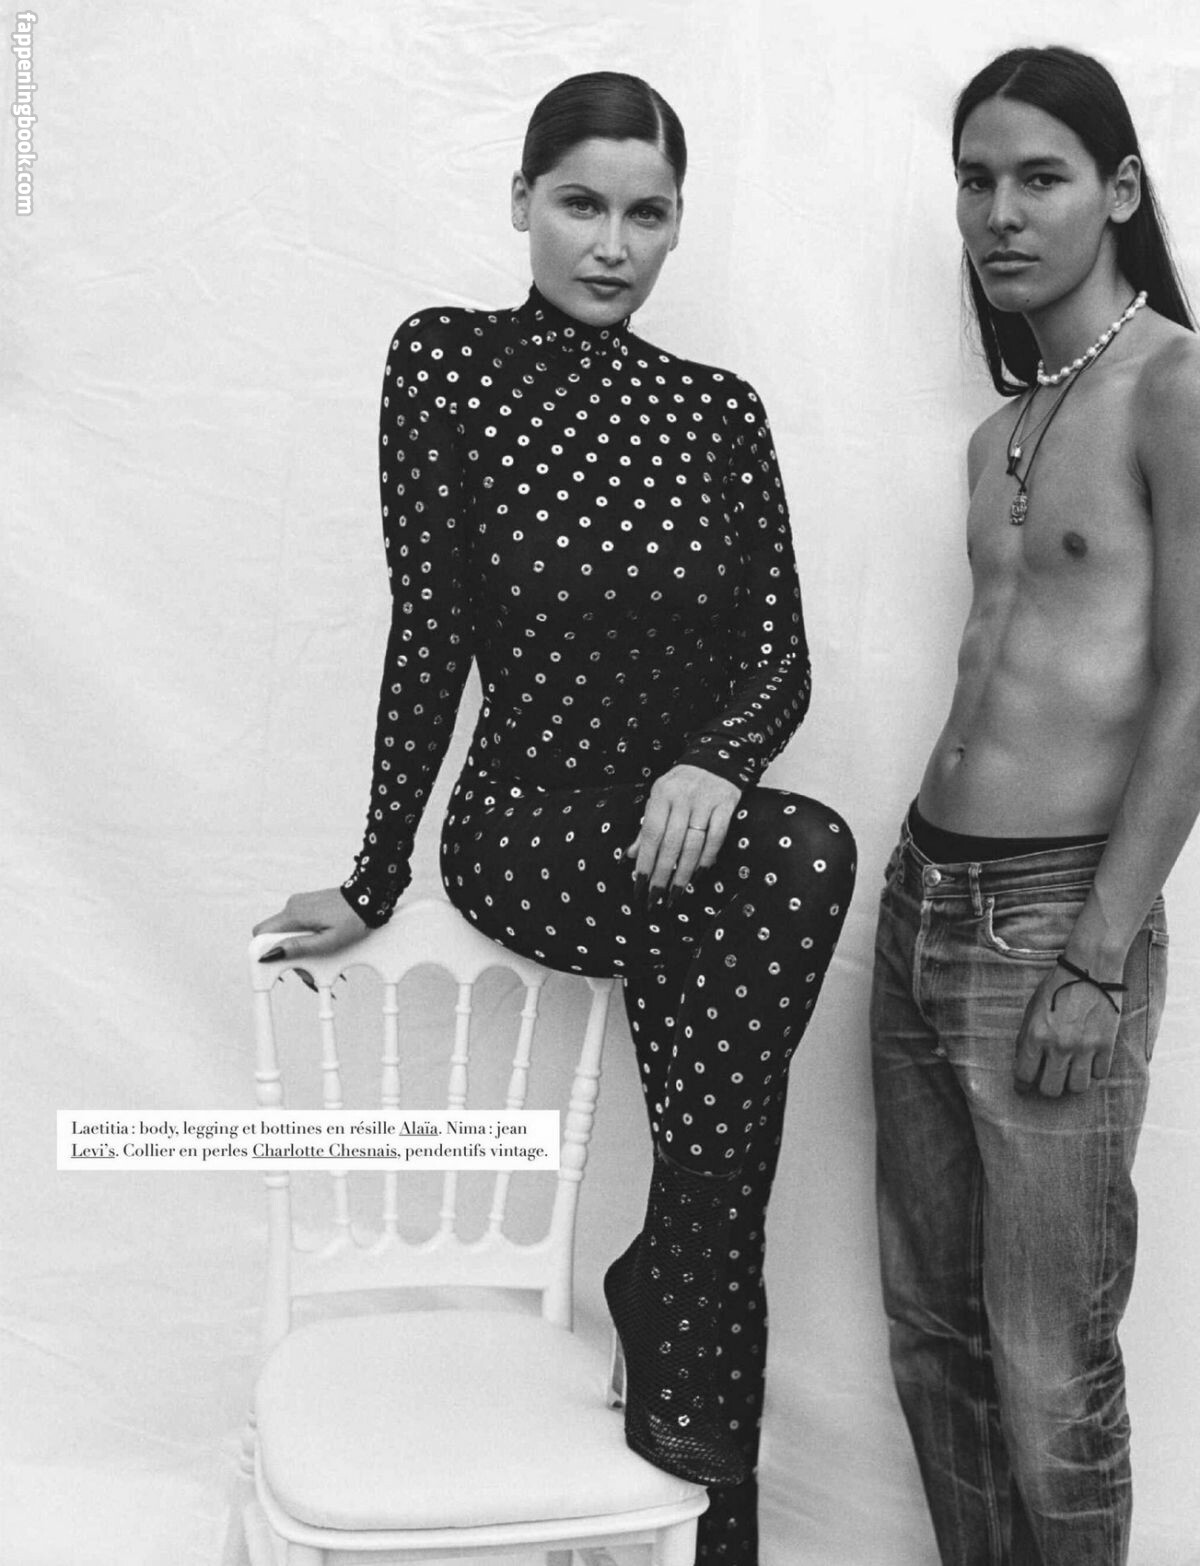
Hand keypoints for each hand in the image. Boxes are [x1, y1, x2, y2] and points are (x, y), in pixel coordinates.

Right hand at [252, 887, 369, 977]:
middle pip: (273, 935)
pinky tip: (319, 944)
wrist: (370, 898)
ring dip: (296, 947)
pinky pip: (296, 924)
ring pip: (285, 931)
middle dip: (284, 954)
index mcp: (295, 914)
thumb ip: (299, 947)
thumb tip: (273, 953)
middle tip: (305, 968)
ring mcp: (299, 904)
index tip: (274, 965)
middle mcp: (292, 906)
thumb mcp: (328, 941)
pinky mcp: (307, 905)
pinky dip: (303, 937)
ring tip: (318, 957)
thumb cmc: (354, 919)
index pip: (261, 933)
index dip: (263, 951)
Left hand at [626, 765, 741, 903]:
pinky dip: (707, 858)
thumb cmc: (682, 784)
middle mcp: (683, 797)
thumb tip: (630, 856)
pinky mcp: (727, 805)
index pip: (650, 833)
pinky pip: (716, 837)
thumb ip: (646, 826)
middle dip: (661, 873)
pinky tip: (698, 875)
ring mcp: (706, 801)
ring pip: (693, 844)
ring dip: (683, 872)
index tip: (638, 884)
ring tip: (676, 892)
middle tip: (655, 897)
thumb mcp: (660, 798)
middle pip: (671, 843)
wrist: (717, 758)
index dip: (644, 860)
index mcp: (662, 794)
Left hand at [1012, 964, 1122, 1096]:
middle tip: (1050, 1079)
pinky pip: (1099, 1074)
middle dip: (1048, 1087)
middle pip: (1051, 1089)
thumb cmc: (1058, 986)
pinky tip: (1090, 1060)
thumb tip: (1023, 1061)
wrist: (1091, 969)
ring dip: (1072, 1082)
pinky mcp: (1106, 1045)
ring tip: (1071, 1072)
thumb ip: (1027, 1036)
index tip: (1024, 1085)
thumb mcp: (1033, 1008)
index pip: (1024, 1075)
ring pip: (1077, 1087)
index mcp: (1036, 1035)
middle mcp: (1059, 1045)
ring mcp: (1084, 1047)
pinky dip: (1094, 1071)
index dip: (1022, 1084)